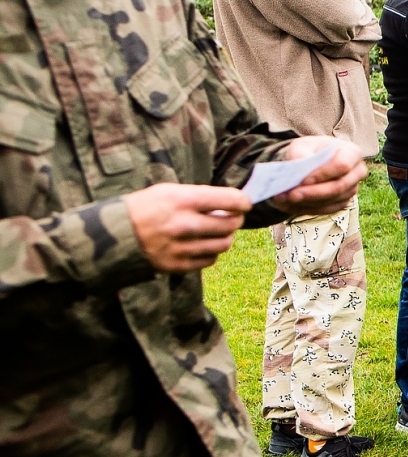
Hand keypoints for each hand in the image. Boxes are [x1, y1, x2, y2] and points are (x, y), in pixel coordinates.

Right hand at [127, 182, 252, 272]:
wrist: (114, 233)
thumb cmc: (146, 207)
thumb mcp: (170, 191)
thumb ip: (201, 196)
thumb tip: (233, 203)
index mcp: (182, 200)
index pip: (230, 200)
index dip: (243, 202)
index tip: (244, 203)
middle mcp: (183, 225)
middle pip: (230, 225)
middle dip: (236, 219)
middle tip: (232, 217)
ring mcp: (179, 248)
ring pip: (223, 244)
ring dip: (225, 236)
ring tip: (218, 230)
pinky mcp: (175, 265)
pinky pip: (209, 260)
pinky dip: (211, 252)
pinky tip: (203, 244)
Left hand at [269, 137, 366, 216]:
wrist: (312, 162)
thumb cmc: (310, 151)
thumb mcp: (302, 145)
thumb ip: (300, 153)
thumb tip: (297, 165)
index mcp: (352, 153)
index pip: (342, 165)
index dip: (323, 174)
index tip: (303, 180)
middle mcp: (357, 172)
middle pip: (339, 187)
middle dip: (313, 193)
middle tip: (291, 195)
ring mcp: (351, 189)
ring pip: (331, 201)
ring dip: (306, 203)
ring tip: (284, 199)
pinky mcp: (342, 203)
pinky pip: (326, 210)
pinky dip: (306, 209)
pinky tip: (290, 205)